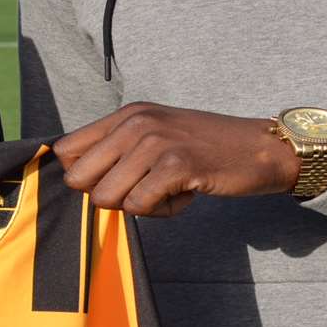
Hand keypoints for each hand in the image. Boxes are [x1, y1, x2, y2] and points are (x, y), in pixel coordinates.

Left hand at [52, 103, 298, 216]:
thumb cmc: (205, 148)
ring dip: (137, 205)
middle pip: (79, 178)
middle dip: (107, 195)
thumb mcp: (155, 135)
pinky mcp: (175, 166)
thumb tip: (73, 178)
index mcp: (126, 114)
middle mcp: (135, 122)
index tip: (115, 181)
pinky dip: (162, 212)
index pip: (66, 151)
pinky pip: (139, 207)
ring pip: (106, 197)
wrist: (260, 148)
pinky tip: (185, 194)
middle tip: (142, 189)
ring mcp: (155, 142)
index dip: (84, 177)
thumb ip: (117, 150)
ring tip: (167, 190)